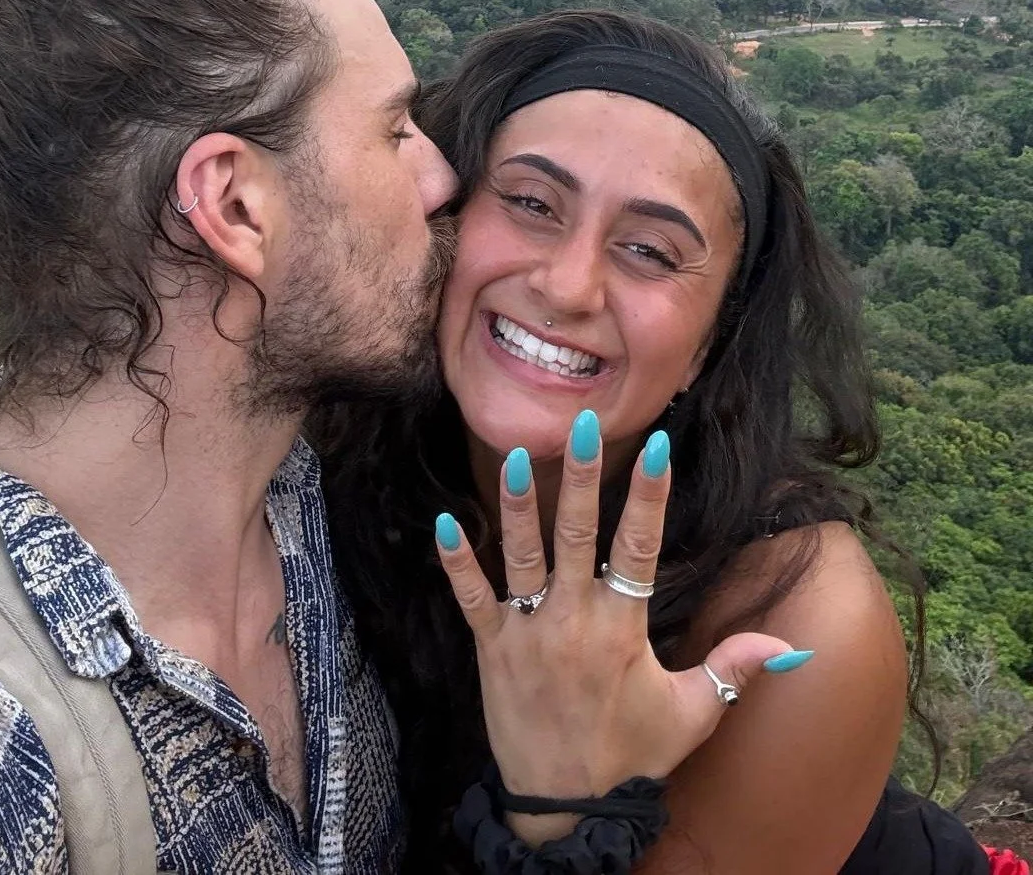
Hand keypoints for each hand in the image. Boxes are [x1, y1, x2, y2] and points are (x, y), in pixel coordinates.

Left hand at [435, 412, 813, 844]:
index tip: (656, 446)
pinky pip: (472, 598)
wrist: (565, 809)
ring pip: (522, 556)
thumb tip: (790, 646)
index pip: (641, 548)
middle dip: (582, 477)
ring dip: (518, 505)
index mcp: (623, 629)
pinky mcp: (492, 649)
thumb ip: (733, 671)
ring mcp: (529, 632)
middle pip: (578, 535)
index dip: (649, 496)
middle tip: (582, 424)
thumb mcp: (690, 716)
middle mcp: (574, 620)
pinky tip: (443, 522)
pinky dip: (456, 562)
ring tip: (519, 456)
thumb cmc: (630, 758)